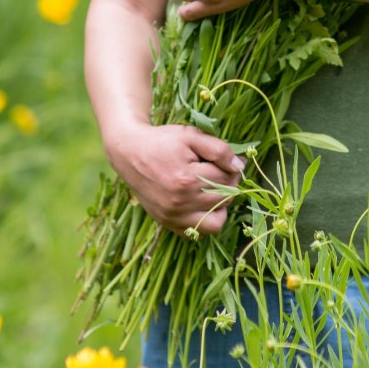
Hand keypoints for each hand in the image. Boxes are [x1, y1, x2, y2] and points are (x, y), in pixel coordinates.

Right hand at [105, 121, 244, 232]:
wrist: (129, 152)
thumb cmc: (162, 141)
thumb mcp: (191, 135)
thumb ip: (219, 149)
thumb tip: (239, 166)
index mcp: (187, 178)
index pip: (226, 178)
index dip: (231, 167)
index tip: (224, 161)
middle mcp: (180, 202)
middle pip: (224, 198)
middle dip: (228, 184)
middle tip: (219, 171)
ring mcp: (173, 216)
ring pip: (216, 218)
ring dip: (221, 202)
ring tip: (212, 187)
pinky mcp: (168, 223)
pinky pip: (200, 232)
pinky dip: (207, 219)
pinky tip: (202, 202)